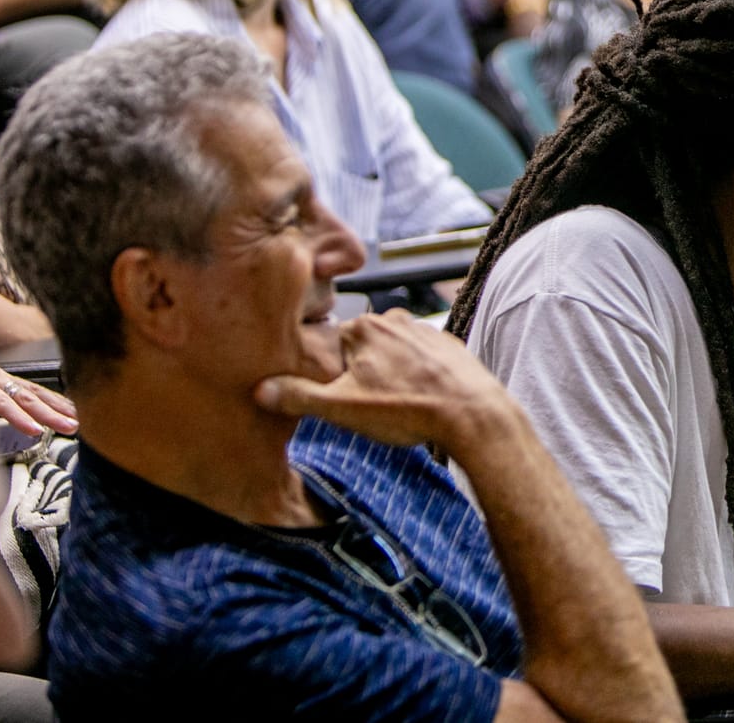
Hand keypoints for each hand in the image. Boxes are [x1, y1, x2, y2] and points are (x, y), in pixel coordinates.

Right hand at [254, 309, 520, 454]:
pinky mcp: (450, 346)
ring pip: (392, 356)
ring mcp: (425, 330)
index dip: (331, 377)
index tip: (340, 399)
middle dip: (361, 377)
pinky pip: (421, 362)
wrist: (473, 414)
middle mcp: (394, 319)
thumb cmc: (406, 409)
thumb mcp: (341, 408)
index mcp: (362, 328)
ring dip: (390, 378)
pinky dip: (418, 378)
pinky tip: (422, 400)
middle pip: (362, 350)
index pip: (330, 348)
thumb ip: (299, 396)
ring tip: (398, 407)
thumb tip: (260, 390)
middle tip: (372, 407)